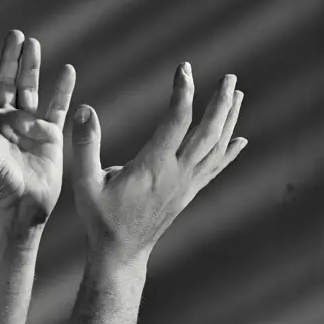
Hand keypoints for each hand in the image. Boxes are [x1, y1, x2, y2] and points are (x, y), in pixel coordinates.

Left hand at [0, 28, 75, 221]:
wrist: (19, 207)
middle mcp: (4, 118)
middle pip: (5, 79)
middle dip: (9, 57)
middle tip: (15, 35)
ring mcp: (27, 125)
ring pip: (29, 87)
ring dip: (31, 66)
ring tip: (33, 43)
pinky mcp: (49, 134)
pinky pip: (57, 106)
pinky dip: (63, 89)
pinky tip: (67, 71)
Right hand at [71, 62, 246, 264]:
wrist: (122, 253)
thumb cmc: (101, 218)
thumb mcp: (85, 183)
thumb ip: (85, 145)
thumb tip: (83, 109)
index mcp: (154, 167)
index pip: (177, 121)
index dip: (183, 92)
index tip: (183, 69)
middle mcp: (177, 174)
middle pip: (208, 132)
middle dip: (220, 102)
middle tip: (230, 78)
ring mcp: (186, 184)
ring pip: (216, 148)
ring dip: (228, 120)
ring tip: (237, 95)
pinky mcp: (189, 192)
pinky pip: (215, 168)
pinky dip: (230, 152)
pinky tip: (241, 140)